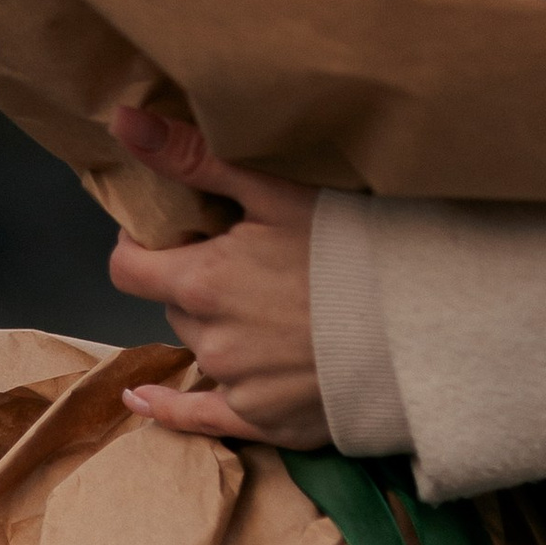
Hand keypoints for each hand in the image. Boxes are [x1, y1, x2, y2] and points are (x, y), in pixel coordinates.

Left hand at [108, 105, 328, 448]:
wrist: (421, 326)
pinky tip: (144, 401)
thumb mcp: (275, 192)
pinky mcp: (266, 422)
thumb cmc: (354, 249)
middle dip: (196, 281)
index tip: (168, 231)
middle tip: (242, 260)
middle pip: (175, 304)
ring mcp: (237, 387)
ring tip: (264, 306)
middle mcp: (211, 340)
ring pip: (201, 347)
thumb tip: (124, 122)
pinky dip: (171, 408)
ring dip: (216, 326)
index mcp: (203, 282)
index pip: (129, 267)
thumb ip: (194, 159)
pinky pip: (200, 419)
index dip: (142, 244)